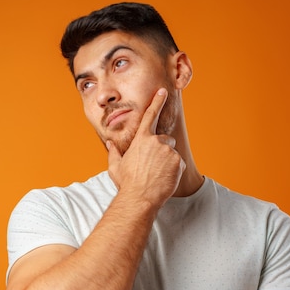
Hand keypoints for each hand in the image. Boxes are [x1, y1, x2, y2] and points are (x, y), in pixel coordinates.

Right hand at [107, 88, 185, 207]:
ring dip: (168, 161)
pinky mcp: (178, 161)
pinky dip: (174, 170)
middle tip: (153, 166)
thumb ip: (113, 154)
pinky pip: (179, 163)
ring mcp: (169, 151)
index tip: (162, 91)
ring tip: (157, 174)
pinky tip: (164, 178)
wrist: (140, 198)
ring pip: (172, 152)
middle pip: (165, 140)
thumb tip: (109, 145)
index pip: (150, 115)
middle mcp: (156, 141)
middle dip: (162, 150)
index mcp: (141, 139)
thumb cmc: (127, 183)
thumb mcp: (116, 167)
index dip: (157, 101)